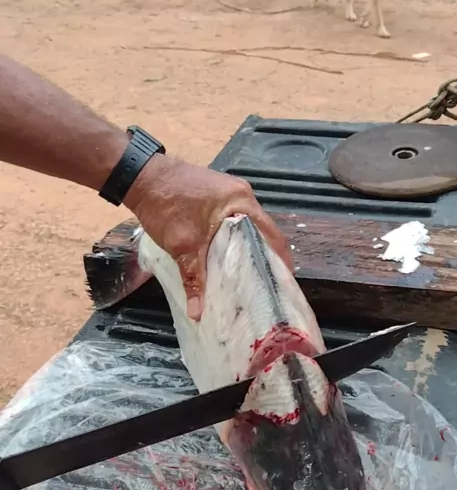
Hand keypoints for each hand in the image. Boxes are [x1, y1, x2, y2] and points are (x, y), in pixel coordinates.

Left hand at [124, 155, 292, 319]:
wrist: (140, 177)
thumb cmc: (166, 204)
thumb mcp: (182, 246)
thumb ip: (193, 279)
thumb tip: (198, 313)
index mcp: (242, 201)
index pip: (272, 235)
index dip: (280, 260)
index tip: (283, 282)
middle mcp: (241, 194)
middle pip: (261, 232)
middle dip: (262, 258)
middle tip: (265, 285)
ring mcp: (228, 193)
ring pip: (245, 228)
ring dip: (246, 250)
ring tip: (248, 277)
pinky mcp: (215, 197)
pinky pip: (232, 222)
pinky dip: (232, 240)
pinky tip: (228, 259)